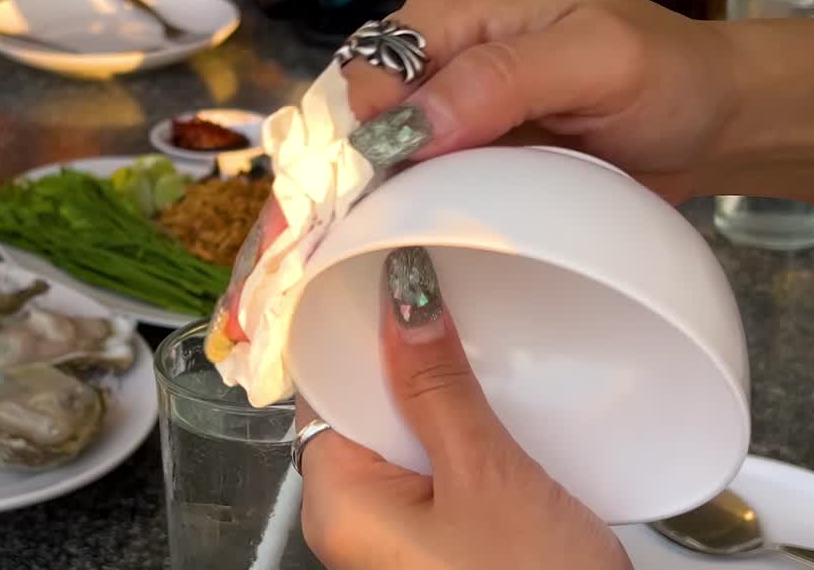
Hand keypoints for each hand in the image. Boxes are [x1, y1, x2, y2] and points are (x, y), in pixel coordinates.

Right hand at [209, 0, 738, 348]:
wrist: (705, 120)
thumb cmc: (663, 77)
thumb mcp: (597, 61)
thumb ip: (503, 78)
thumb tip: (408, 126)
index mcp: (448, 10)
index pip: (369, 74)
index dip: (355, 145)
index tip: (354, 217)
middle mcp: (425, 56)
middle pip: (343, 122)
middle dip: (313, 195)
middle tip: (282, 275)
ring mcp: (432, 113)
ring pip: (355, 163)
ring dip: (327, 222)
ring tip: (286, 291)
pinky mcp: (447, 159)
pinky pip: (392, 190)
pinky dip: (364, 231)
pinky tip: (334, 276)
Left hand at [295, 247, 633, 569]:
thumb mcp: (486, 474)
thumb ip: (437, 386)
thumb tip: (403, 303)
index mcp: (337, 499)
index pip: (322, 384)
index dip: (349, 327)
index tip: (376, 274)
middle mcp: (351, 518)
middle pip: (362, 405)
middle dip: (402, 358)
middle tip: (442, 301)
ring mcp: (393, 533)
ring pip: (402, 433)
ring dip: (438, 394)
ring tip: (474, 349)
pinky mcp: (437, 540)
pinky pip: (432, 465)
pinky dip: (458, 432)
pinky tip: (492, 409)